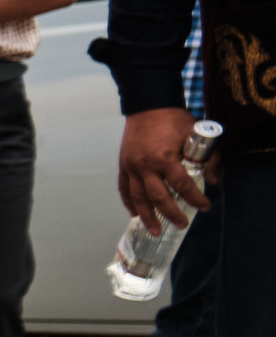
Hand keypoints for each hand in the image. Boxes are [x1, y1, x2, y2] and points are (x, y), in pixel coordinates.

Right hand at [118, 106, 209, 232]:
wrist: (148, 106)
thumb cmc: (173, 120)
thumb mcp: (196, 135)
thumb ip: (209, 157)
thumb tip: (212, 180)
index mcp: (164, 158)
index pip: (182, 185)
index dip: (195, 198)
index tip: (204, 207)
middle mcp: (146, 166)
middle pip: (159, 197)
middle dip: (171, 213)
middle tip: (182, 224)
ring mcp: (132, 167)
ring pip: (138, 198)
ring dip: (147, 216)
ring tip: (155, 230)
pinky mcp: (124, 165)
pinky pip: (124, 189)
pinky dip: (129, 202)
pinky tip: (135, 214)